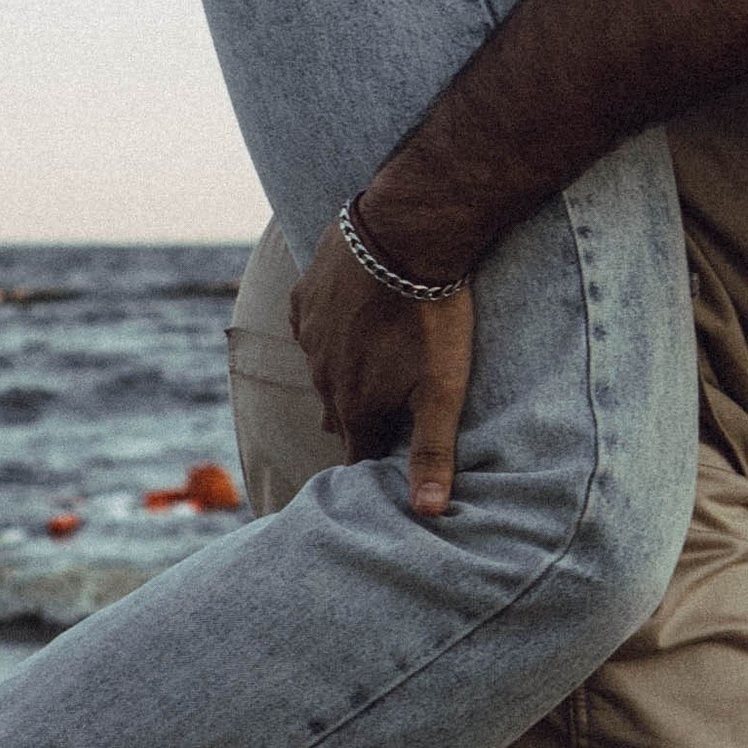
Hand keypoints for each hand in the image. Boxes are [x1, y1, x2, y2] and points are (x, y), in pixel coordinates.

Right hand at [288, 226, 474, 514]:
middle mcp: (321, 377)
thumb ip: (433, 452)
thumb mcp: (442, 389)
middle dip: (363, 420)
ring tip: (378, 366)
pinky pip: (312, 325)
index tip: (385, 469)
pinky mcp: (305, 296)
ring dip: (347, 373)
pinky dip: (331, 329)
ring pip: (324, 370)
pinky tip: (354, 318)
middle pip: (341, 414)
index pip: (357, 455)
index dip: (374, 463)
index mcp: (353, 407)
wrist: (404, 235)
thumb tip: (429, 513)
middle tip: (391, 415)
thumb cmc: (431, 316)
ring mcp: (309, 335)